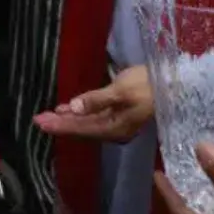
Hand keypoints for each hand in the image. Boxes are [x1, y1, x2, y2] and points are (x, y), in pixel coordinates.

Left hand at [33, 65, 152, 142]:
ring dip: (67, 120)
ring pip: (86, 124)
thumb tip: (72, 108)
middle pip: (81, 129)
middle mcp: (114, 130)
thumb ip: (96, 99)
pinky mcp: (120, 115)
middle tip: (37, 120)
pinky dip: (79, 115)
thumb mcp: (121, 90)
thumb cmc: (148, 85)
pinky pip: (94, 118)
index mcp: (114, 127)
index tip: (39, 122)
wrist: (175, 84)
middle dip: (59, 124)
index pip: (80, 128)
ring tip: (49, 116)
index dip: (59, 125)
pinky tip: (69, 110)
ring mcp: (118, 124)